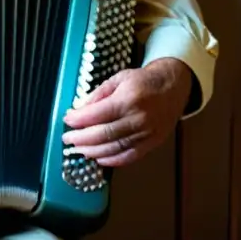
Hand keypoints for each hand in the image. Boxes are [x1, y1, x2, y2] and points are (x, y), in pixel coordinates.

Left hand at [61, 57, 192, 167]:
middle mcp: (138, 118)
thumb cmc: (144, 81)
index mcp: (128, 99)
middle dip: (82, 139)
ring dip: (94, 151)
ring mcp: (147, 132)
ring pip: (115, 148)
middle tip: (68, 139)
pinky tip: (100, 158)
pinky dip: (113, 160)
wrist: (173, 87)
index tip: (67, 120)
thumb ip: (98, 94)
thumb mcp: (118, 79)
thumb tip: (80, 109)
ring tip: (80, 150)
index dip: (79, 119)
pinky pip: (130, 156)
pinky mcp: (153, 142)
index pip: (97, 114)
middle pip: (104, 134)